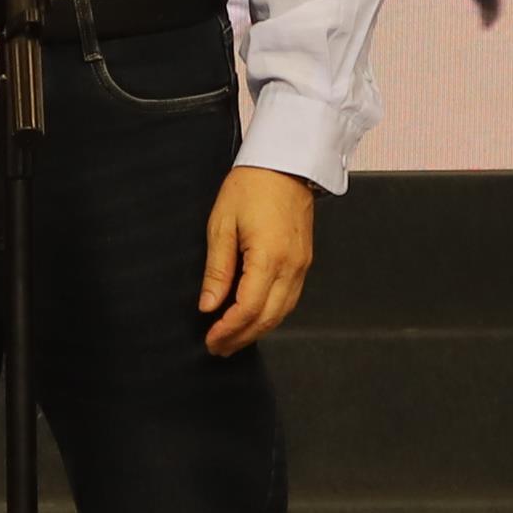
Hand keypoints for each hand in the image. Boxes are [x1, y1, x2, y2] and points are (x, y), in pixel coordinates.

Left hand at [198, 165, 314, 355]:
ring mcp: (301, 266)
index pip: (247, 309)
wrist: (285, 164)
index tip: (210, 339)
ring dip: (257, 331)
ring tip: (233, 339)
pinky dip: (270, 314)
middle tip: (218, 348)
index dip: (228, 330)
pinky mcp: (304, 262)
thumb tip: (208, 305)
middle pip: (267, 318)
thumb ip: (217, 270)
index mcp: (269, 257)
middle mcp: (291, 267)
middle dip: (241, 338)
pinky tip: (254, 318)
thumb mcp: (221, 225)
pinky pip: (289, 299)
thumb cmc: (252, 186)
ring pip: (281, 313)